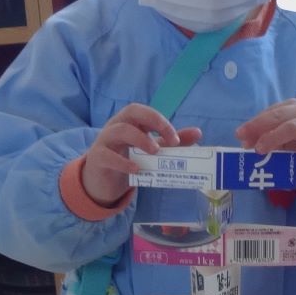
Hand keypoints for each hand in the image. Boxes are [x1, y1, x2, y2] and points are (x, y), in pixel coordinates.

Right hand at [83, 104, 202, 208]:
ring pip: (119, 130)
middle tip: (170, 141)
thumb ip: (170, 142)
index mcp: (130, 122)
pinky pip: (107, 155)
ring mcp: (104, 141)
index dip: (161, 122)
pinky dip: (123, 162)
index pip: (145, 112)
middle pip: (131, 111)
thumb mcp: (150, 151)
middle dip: (153, 121)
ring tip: (155, 153)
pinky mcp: (97, 158)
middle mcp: (116, 126)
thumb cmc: (126, 161)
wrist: (101, 183)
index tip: (177, 140)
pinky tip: (136, 170)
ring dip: (140, 139)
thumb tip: (198, 133)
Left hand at [239, 100, 295, 168]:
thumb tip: (251, 145)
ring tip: (261, 148)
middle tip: (245, 142)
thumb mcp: (293, 134)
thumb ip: (275, 138)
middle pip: (278, 117)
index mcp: (292, 107)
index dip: (254, 124)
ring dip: (275, 136)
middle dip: (259, 128)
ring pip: (294, 127)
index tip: (239, 135)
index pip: (270, 113)